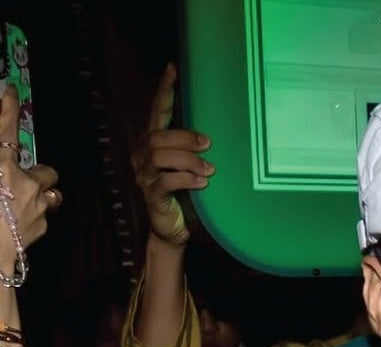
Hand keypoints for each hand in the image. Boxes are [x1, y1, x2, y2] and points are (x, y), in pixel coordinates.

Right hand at [0, 83, 59, 271]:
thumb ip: (1, 162)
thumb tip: (5, 165)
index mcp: (1, 166)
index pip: (5, 128)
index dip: (8, 107)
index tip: (11, 91)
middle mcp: (25, 182)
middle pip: (44, 169)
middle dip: (35, 172)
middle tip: (17, 180)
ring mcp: (37, 206)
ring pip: (51, 193)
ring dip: (40, 194)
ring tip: (20, 202)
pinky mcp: (42, 227)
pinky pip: (43, 216)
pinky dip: (33, 216)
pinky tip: (15, 224)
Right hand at [130, 63, 214, 245]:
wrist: (176, 228)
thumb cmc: (188, 192)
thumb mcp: (193, 165)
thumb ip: (197, 147)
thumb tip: (221, 131)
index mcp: (153, 143)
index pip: (157, 112)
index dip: (164, 90)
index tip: (173, 68)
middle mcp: (143, 156)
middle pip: (159, 136)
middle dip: (186, 138)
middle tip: (209, 145)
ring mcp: (145, 176)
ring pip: (162, 157)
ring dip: (190, 161)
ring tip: (209, 171)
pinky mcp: (152, 195)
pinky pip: (167, 181)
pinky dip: (187, 179)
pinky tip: (202, 183)